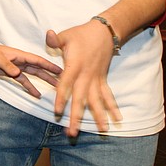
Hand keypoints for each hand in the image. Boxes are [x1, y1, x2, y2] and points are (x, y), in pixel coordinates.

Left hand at [0, 44, 61, 98]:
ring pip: (33, 75)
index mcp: (19, 55)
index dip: (50, 66)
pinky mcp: (10, 73)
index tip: (61, 71)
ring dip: (44, 81)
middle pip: (39, 68)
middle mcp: (20, 60)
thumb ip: (7, 65)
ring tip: (55, 88)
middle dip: (51, 74)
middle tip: (63, 81)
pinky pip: (23, 81)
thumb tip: (18, 73)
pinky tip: (36, 94)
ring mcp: (16, 67)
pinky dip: (30, 87)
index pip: (38, 60)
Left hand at [46, 21, 122, 136]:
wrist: (104, 32)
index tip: (57, 112)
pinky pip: (107, 96)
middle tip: (73, 133)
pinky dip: (112, 107)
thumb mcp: (66, 35)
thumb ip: (55, 40)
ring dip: (99, 116)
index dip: (61, 98)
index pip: (65, 85)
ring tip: (102, 131)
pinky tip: (117, 120)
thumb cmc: (82, 34)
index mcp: (74, 66)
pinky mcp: (102, 80)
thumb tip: (47, 35)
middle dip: (77, 117)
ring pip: (96, 101)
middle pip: (81, 99)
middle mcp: (86, 76)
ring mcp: (96, 79)